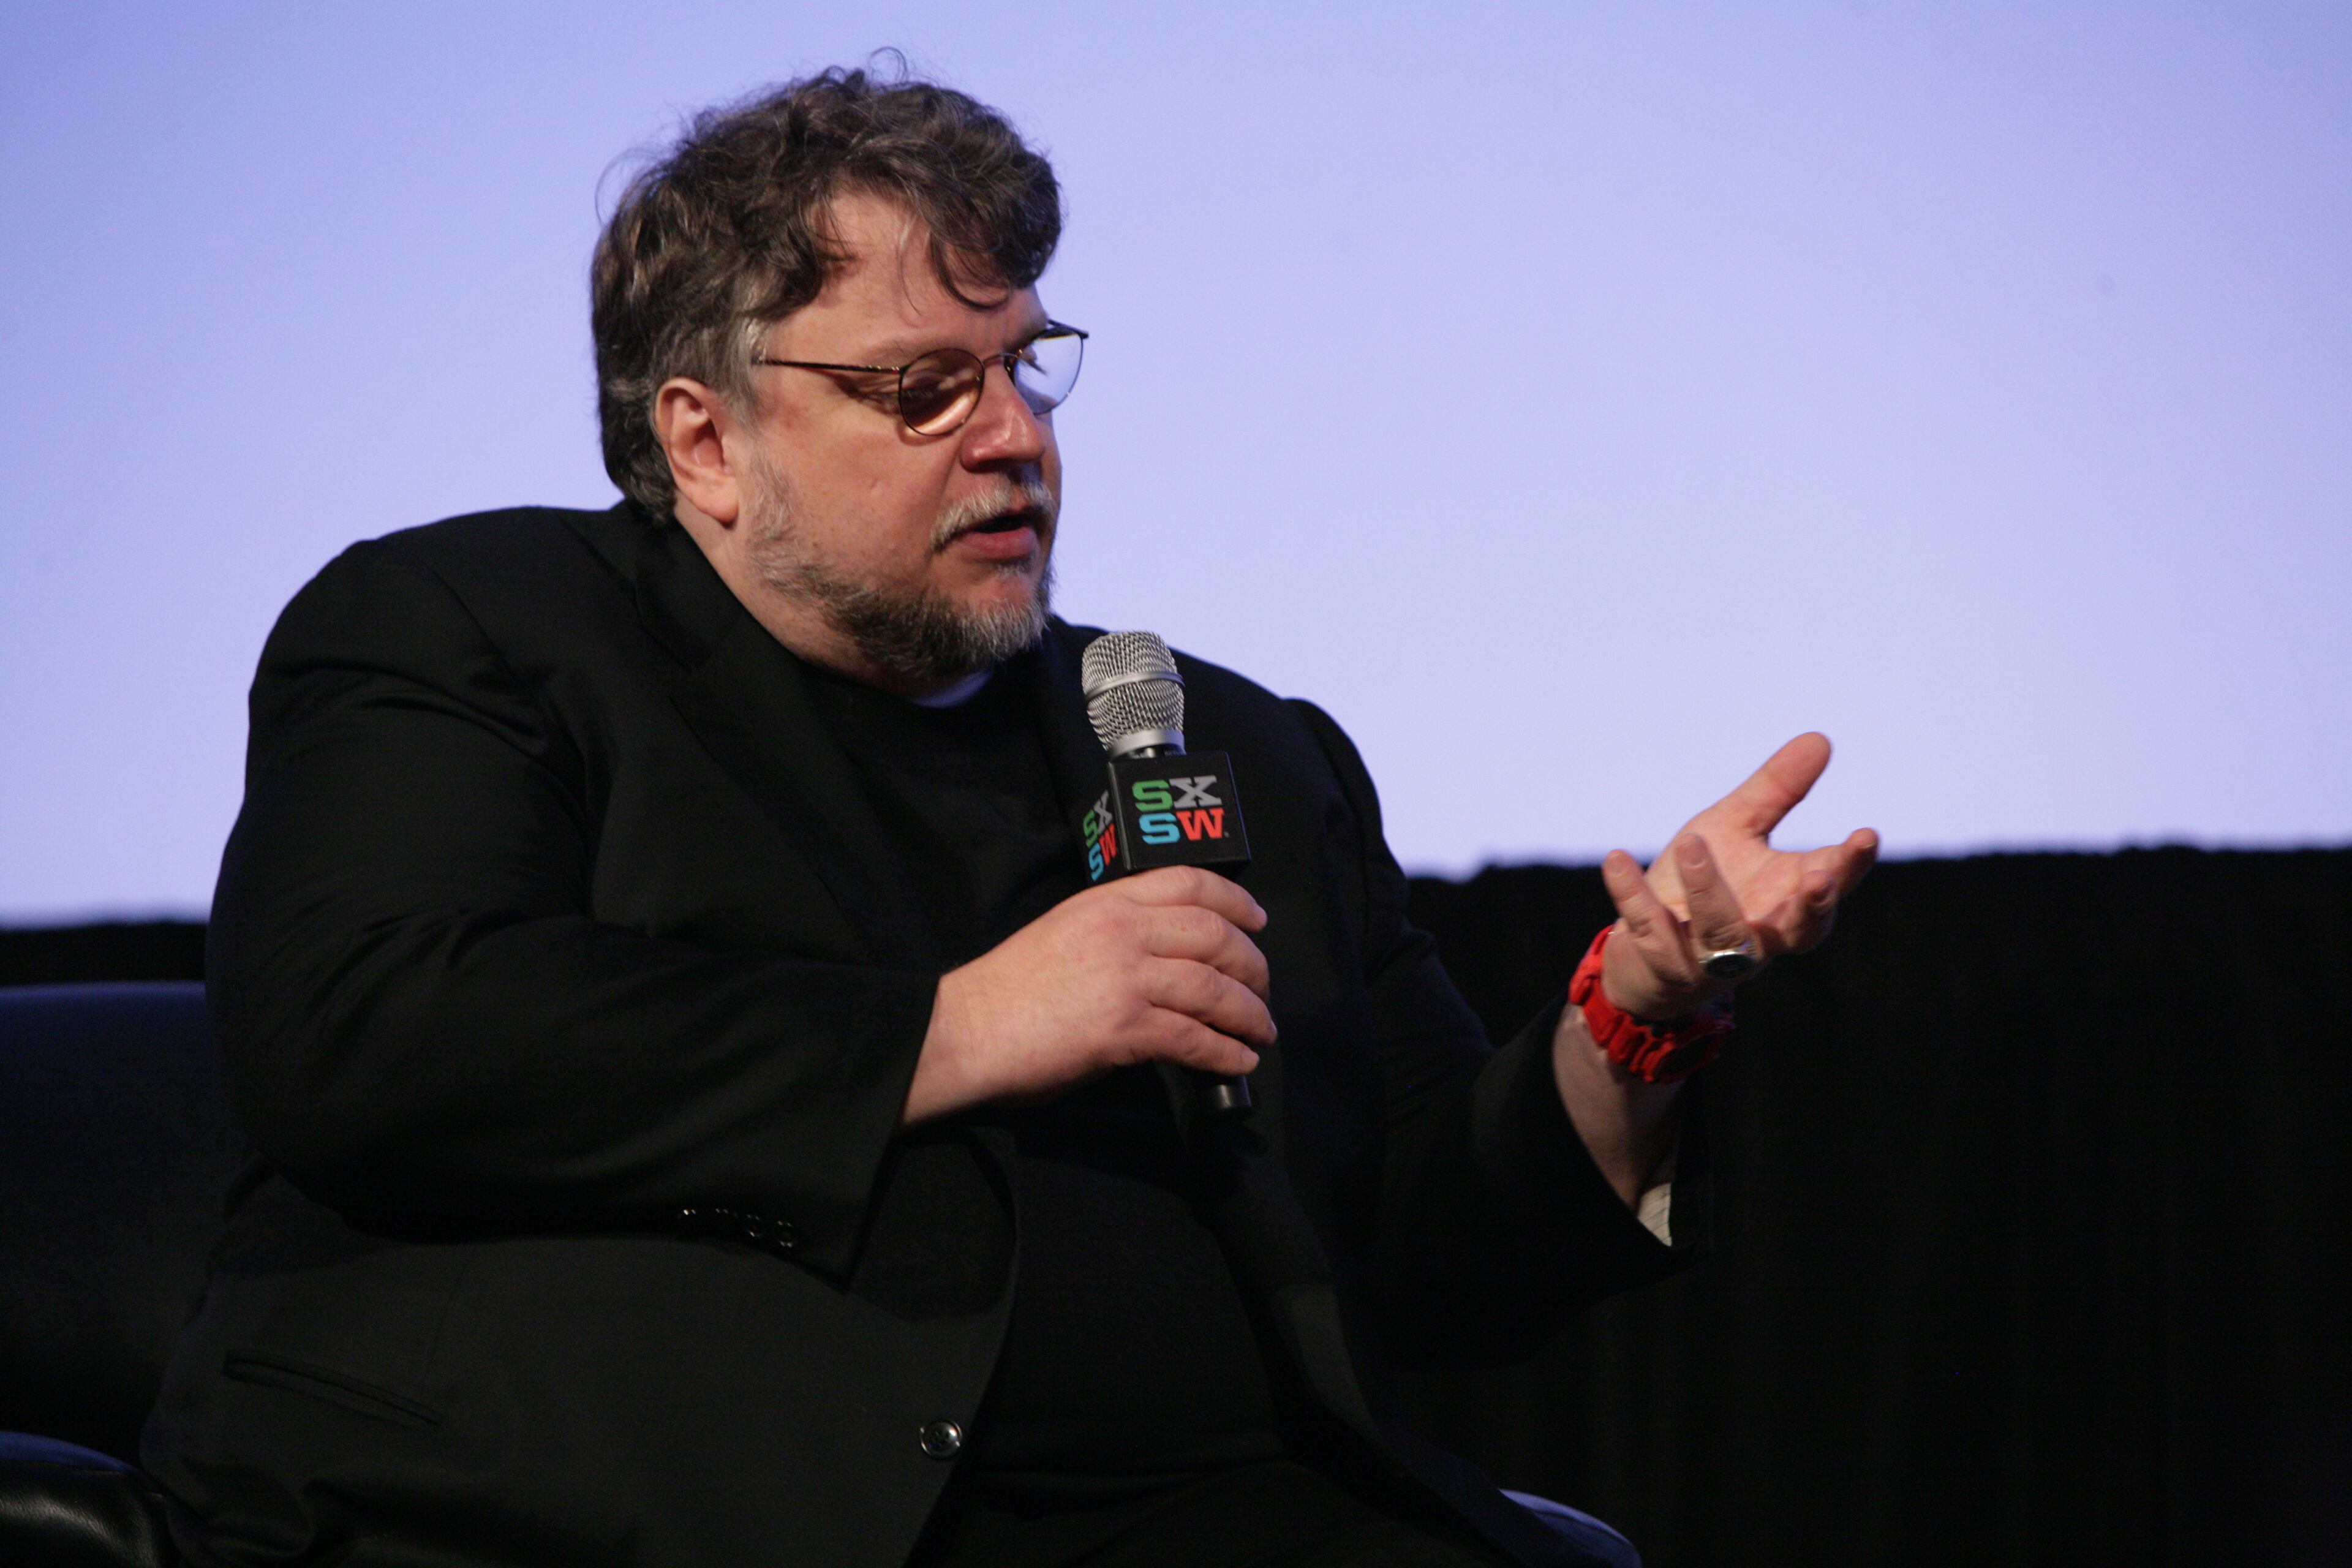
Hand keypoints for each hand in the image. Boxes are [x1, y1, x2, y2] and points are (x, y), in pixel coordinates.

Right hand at [903, 867, 1274, 1123]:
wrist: (968, 1028)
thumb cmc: (1009, 988)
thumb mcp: (1066, 931)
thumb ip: (1117, 935)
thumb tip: (1167, 962)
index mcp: (1107, 901)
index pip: (1190, 883)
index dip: (1236, 901)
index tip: (1258, 920)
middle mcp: (1123, 930)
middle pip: (1215, 936)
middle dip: (1253, 965)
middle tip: (1264, 989)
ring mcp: (1126, 978)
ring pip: (1214, 989)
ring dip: (1249, 1014)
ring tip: (1261, 1033)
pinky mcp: (1125, 1028)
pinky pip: (1193, 1038)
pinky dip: (1224, 1053)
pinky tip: (1237, 1062)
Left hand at [1598, 732, 1877, 1020]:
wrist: (1644, 950)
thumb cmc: (1704, 883)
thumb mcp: (1736, 828)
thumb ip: (1777, 791)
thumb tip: (1820, 739)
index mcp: (1786, 900)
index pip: (1831, 886)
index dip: (1851, 865)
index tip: (1866, 835)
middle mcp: (1760, 934)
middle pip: (1800, 930)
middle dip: (1815, 907)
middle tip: (1821, 876)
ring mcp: (1711, 956)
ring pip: (1721, 931)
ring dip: (1710, 890)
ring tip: (1691, 842)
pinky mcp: (1662, 961)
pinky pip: (1649, 930)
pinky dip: (1632, 895)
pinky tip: (1616, 859)